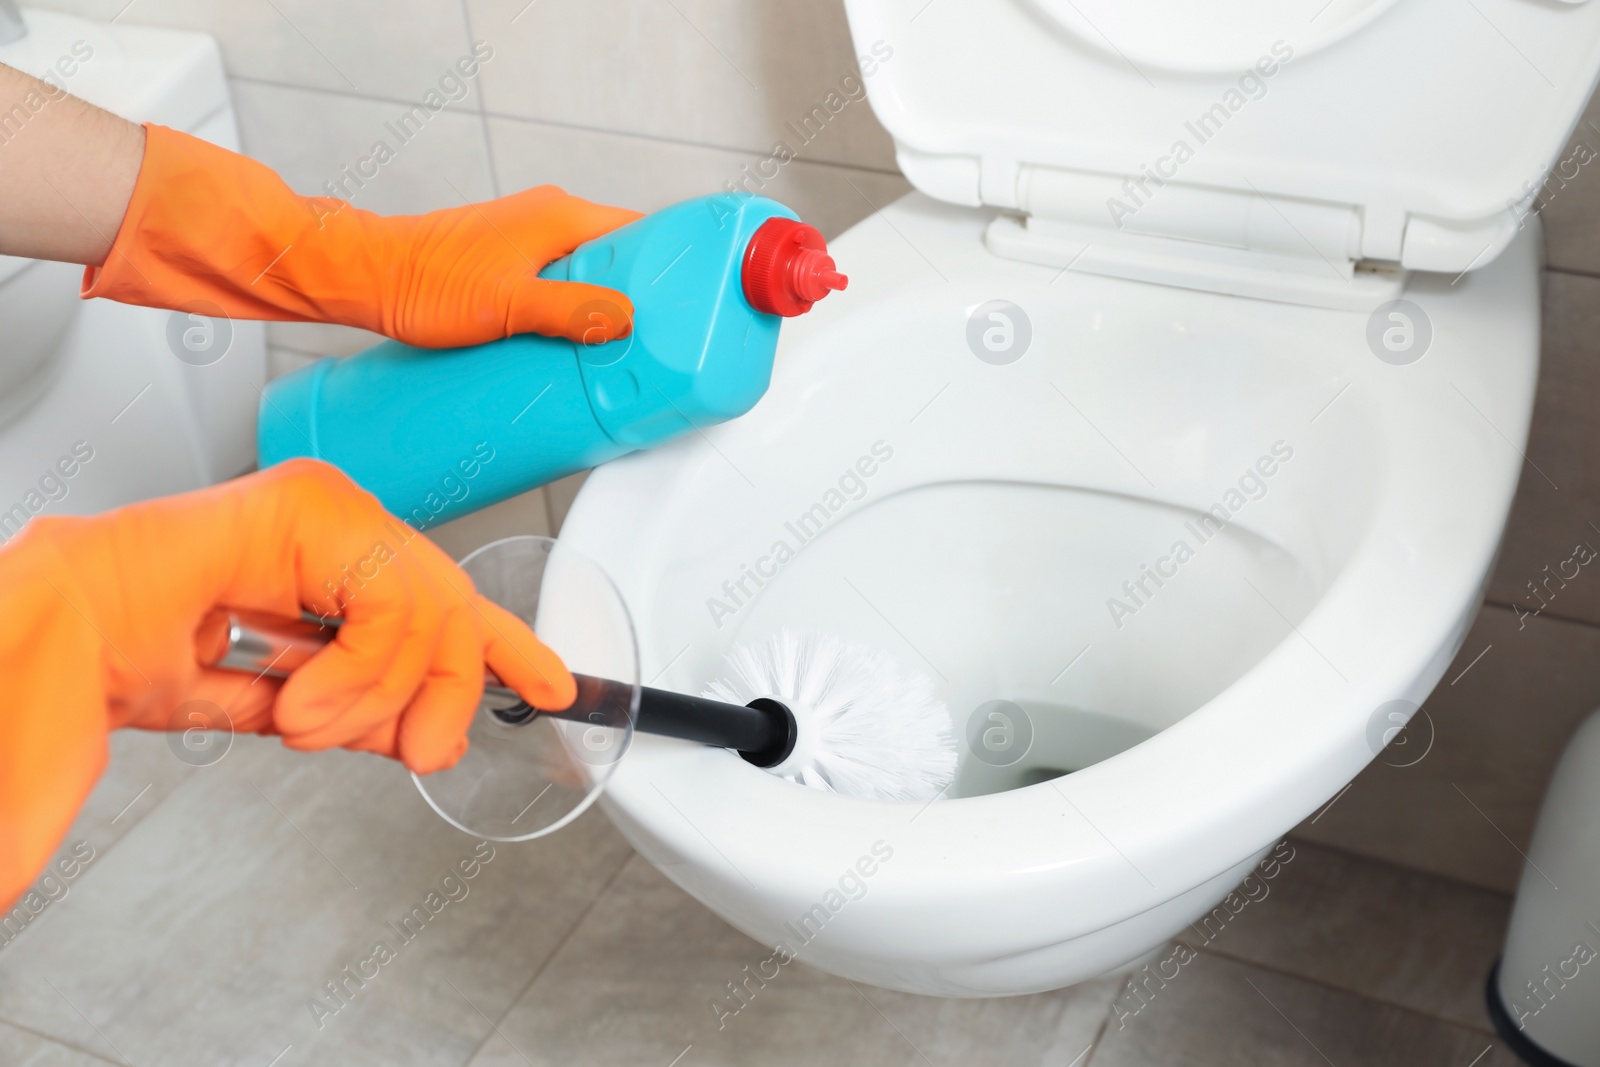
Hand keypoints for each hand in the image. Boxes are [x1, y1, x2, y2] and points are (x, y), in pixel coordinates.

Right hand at [0, 459, 573, 906]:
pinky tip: (296, 695)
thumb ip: (363, 706)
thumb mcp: (290, 700)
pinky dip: (354, 671)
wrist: (64, 646)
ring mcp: (327, 504)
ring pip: (431, 612)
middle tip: (413, 750)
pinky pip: (390, 605)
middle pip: (453, 610)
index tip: (552, 687)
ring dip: (373, 698)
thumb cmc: (143, 657)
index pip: (449, 595)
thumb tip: (424, 733)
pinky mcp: (308, 507)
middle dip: (445, 696)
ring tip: (307, 721)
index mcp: (335, 559)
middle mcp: (341, 520)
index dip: (508, 646)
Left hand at [81, 124, 641, 348]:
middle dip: (648, 297)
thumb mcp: (506, 305)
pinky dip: (581, 311)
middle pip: (624, 256)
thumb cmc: (424, 282)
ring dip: (611, 308)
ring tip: (629, 353)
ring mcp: (529, 242)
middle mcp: (551, 220)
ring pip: (593, 273)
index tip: (698, 298)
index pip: (644, 229)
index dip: (675, 263)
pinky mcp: (511, 266)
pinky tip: (582, 347)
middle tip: (667, 341)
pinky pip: (565, 285)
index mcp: (562, 217)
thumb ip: (571, 311)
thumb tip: (627, 321)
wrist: (365, 275)